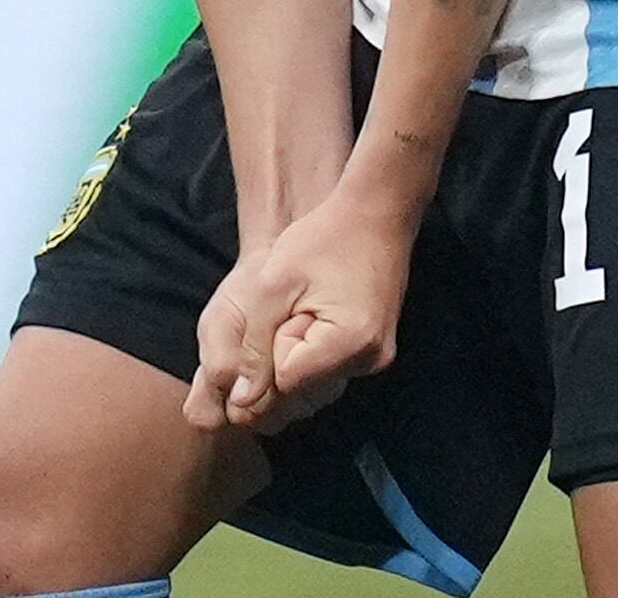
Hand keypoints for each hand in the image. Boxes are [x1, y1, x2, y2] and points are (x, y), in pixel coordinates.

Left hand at [187, 188, 411, 431]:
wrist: (376, 213)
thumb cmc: (323, 238)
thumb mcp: (274, 284)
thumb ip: (253, 344)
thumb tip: (241, 403)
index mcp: (350, 343)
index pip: (283, 382)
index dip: (268, 349)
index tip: (282, 309)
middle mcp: (369, 361)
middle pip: (298, 392)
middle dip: (278, 358)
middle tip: (291, 308)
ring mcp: (374, 359)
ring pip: (311, 387)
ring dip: (292, 357)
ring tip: (303, 309)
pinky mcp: (372, 353)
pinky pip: (327, 373)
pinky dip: (309, 353)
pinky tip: (311, 316)